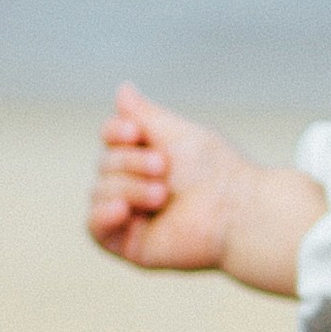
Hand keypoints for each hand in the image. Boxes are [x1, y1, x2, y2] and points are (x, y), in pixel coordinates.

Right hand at [88, 81, 324, 293]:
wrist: (235, 211)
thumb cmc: (215, 171)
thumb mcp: (177, 134)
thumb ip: (146, 114)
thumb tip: (123, 88)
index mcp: (146, 156)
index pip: (110, 137)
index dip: (115, 132)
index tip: (135, 132)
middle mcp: (134, 184)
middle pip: (104, 164)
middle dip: (131, 164)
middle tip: (165, 169)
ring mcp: (130, 215)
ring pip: (99, 193)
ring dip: (129, 189)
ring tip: (162, 195)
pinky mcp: (128, 244)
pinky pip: (94, 228)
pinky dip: (102, 215)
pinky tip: (122, 210)